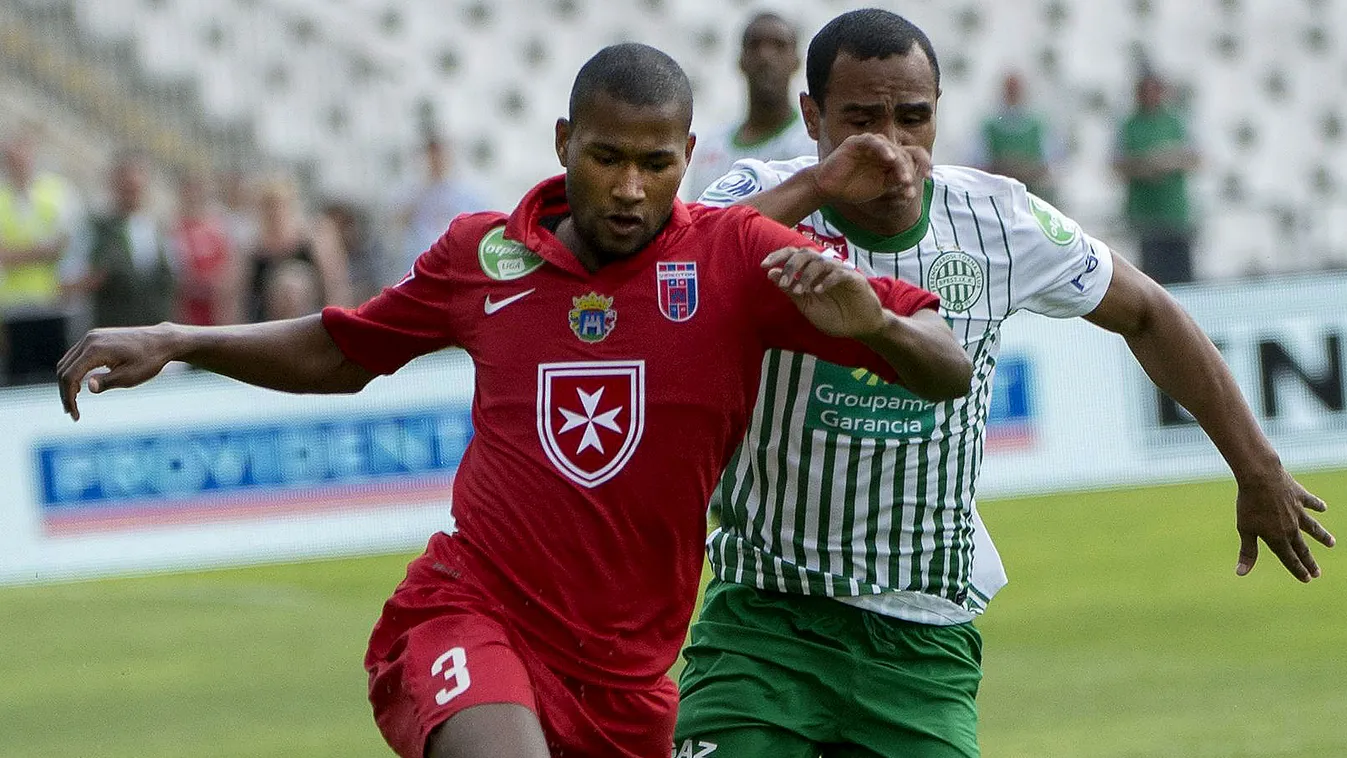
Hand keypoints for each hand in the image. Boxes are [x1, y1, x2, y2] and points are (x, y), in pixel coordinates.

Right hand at [57, 324, 180, 420]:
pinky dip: (74, 371)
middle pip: (64, 369)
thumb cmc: (149, 360)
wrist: (162, 341)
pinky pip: (76, 356)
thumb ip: (106, 382)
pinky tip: (80, 386)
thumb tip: (86, 387)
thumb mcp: (129, 377)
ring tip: (73, 402)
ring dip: (67, 382)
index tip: (75, 415)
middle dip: (65, 392)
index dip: (68, 398)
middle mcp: (89, 340)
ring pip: (67, 362)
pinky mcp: (96, 337)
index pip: (69, 376)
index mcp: (95, 350)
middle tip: (71, 412)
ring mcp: (91, 337)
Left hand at [762, 247, 883, 337]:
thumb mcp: (807, 305)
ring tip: (799, 290)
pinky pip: (839, 274)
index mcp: (812, 271)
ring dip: (806, 275)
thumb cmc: (834, 316)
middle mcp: (825, 267)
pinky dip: (826, 281)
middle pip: (805, 253)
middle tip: (783, 283)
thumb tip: (771, 273)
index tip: (763, 266)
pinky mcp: (854, 279)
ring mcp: (840, 271)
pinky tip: (817, 291)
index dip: (778, 256)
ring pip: (820, 262)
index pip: (793, 254)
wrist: (860, 328)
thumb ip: (790, 290)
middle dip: (790, 266)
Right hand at [812, 134, 932, 204]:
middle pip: (905, 153)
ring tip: (903, 179)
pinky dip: (884, 149)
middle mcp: (884, 149)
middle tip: (908, 185)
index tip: (929, 176)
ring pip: (893, 148)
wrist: (829, 189)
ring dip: (900, 164)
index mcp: (891, 158)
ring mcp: (871, 144)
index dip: (924, 163)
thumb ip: (896, 180)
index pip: (914, 155)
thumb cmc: (853, 187)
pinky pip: (874, 142)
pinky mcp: (857, 142)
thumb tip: (912, 184)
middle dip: (910, 170)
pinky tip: (890, 159)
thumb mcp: (880, 186)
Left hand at [1235, 470, 1334, 581]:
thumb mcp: (1245, 529)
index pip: (1289, 559)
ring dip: (1322, 536)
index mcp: (1277, 537)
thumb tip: (1241, 573)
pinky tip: (1323, 508)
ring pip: (1313, 527)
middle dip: (1309, 561)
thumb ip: (1247, 552)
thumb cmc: (1249, 504)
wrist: (1260, 477)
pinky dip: (1317, 505)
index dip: (1297, 570)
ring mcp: (1297, 511)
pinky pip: (1311, 502)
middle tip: (1318, 572)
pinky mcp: (1299, 496)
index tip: (1307, 579)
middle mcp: (1291, 527)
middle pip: (1302, 548)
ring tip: (1332, 543)